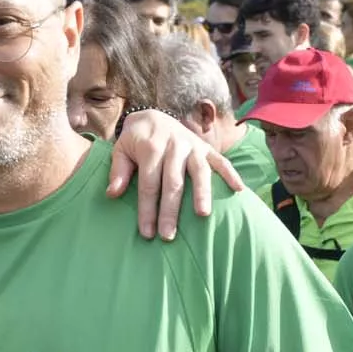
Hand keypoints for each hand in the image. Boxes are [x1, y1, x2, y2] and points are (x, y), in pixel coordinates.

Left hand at [109, 110, 244, 240]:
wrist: (152, 116)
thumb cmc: (135, 141)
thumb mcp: (120, 150)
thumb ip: (117, 171)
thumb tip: (113, 194)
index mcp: (151, 147)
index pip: (149, 183)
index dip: (148, 209)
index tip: (147, 232)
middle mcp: (174, 145)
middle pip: (173, 182)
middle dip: (170, 210)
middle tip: (168, 235)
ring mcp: (193, 145)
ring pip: (199, 171)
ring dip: (202, 192)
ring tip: (203, 215)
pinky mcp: (206, 147)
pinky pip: (221, 160)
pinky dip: (231, 174)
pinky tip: (239, 190)